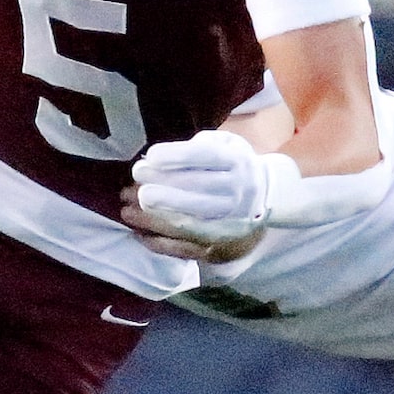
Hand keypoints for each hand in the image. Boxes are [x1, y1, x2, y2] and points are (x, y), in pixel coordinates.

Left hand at [121, 128, 268, 253]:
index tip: (149, 157)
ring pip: (184, 222)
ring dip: (151, 218)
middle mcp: (237, 193)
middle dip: (159, 188)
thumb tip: (155, 159)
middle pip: (194, 191)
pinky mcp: (217, 247)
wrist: (266, 199)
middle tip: (133, 185)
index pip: (205, 157)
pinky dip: (157, 241)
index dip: (175, 157)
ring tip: (127, 209)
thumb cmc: (233, 167)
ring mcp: (228, 223)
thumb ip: (197, 147)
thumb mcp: (226, 146)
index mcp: (237, 163)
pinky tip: (138, 232)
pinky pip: (183, 247)